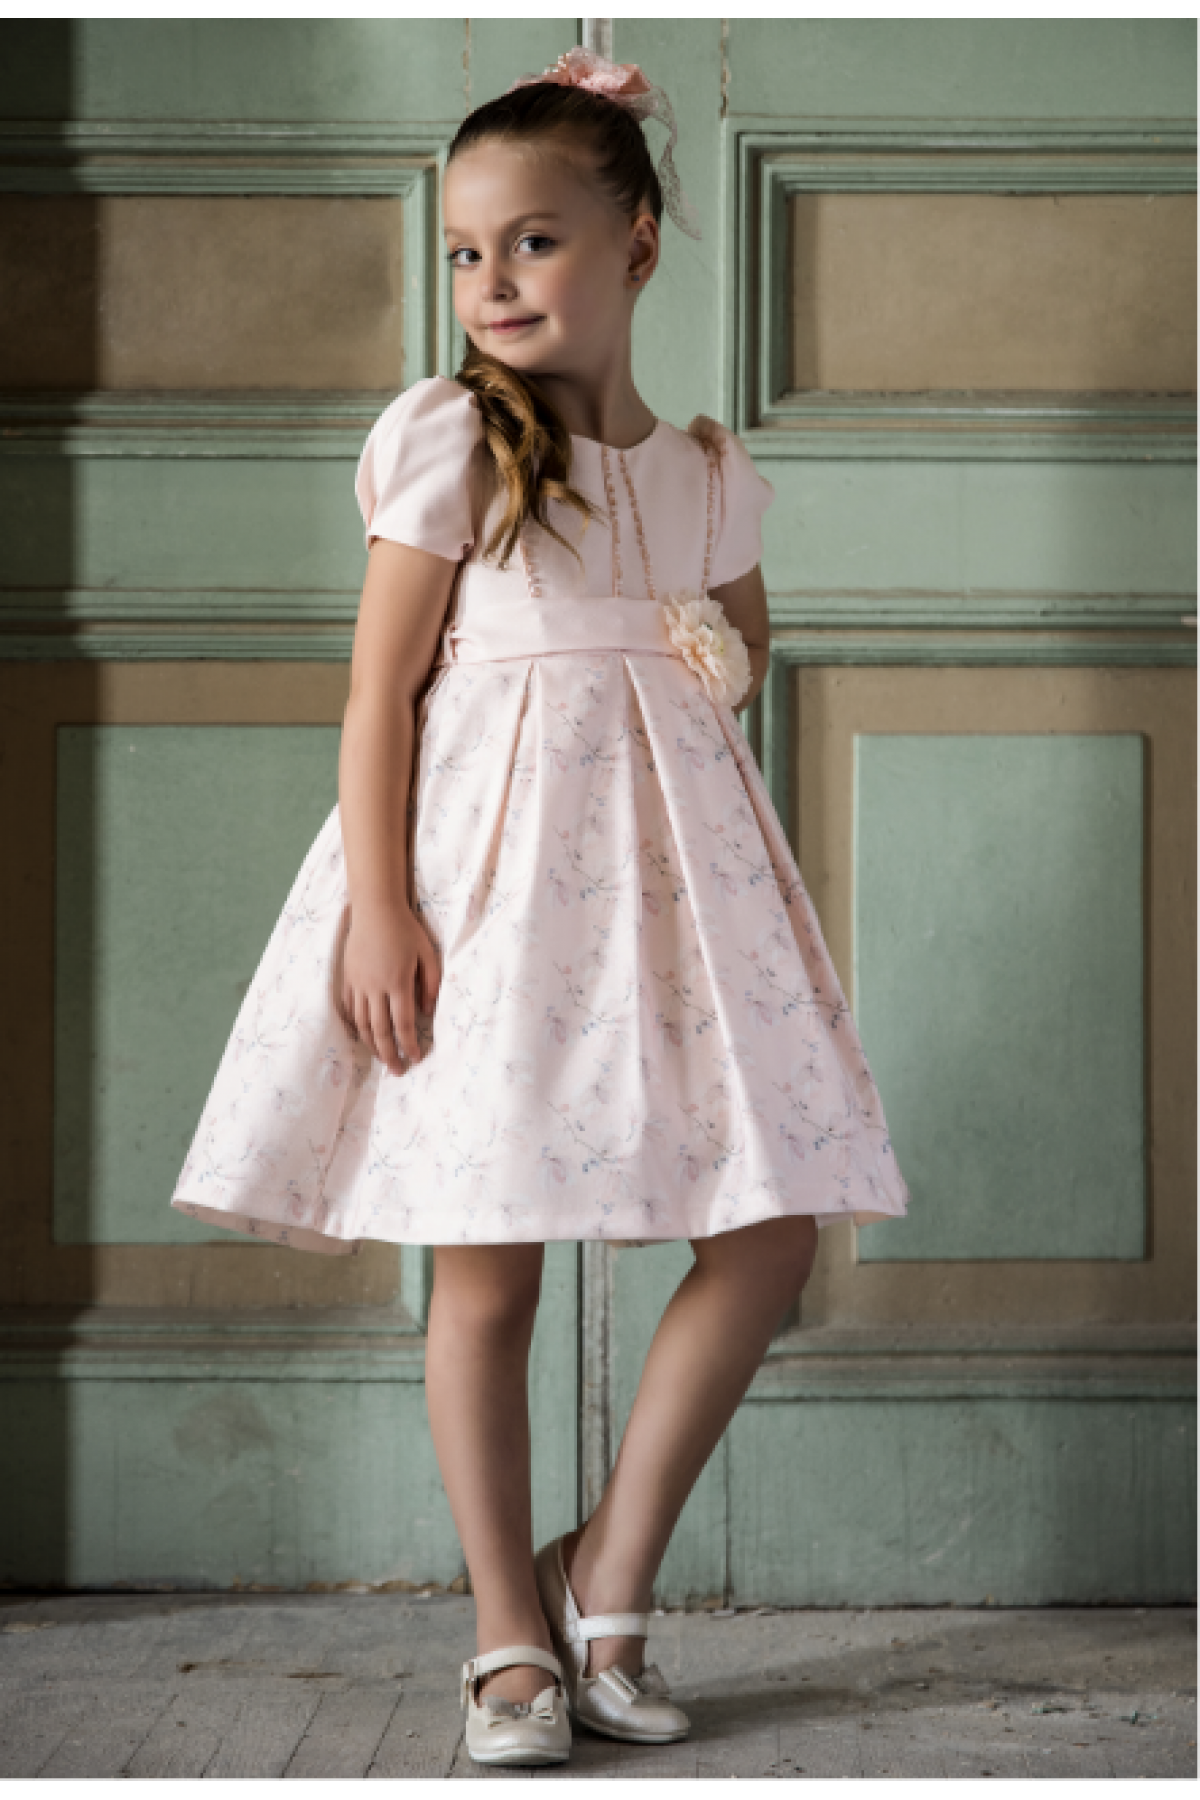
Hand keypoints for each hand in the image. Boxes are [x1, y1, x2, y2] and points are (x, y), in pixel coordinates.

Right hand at [339, 898, 440, 1074]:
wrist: (375, 909)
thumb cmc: (406, 929)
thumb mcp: (428, 953)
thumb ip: (431, 984)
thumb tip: (428, 1013)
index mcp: (398, 982)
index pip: (403, 1024)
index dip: (409, 1045)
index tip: (416, 1058)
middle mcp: (375, 987)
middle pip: (380, 1031)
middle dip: (389, 1055)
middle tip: (397, 1071)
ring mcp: (359, 984)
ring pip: (362, 1024)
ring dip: (372, 1045)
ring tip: (382, 1058)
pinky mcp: (348, 979)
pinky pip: (350, 1009)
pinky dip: (357, 1026)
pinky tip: (364, 1035)